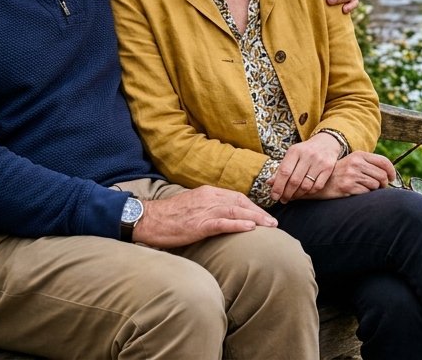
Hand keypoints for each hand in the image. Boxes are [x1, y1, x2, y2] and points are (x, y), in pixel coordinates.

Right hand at [133, 186, 277, 247]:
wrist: (148, 219)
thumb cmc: (168, 216)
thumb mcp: (191, 206)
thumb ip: (207, 207)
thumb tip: (222, 215)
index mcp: (207, 192)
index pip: (236, 197)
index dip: (252, 206)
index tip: (263, 215)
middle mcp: (208, 198)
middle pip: (240, 202)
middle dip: (259, 212)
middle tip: (274, 223)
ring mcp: (204, 211)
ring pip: (236, 211)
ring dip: (256, 218)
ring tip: (270, 226)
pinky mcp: (198, 224)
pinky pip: (223, 223)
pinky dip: (238, 224)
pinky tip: (251, 228)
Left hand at [269, 133, 345, 202]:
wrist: (326, 142)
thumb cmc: (305, 151)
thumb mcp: (292, 155)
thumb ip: (281, 169)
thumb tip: (269, 183)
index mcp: (295, 151)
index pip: (284, 172)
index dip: (278, 186)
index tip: (274, 196)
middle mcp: (307, 155)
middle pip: (294, 181)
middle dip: (287, 193)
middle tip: (283, 199)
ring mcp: (319, 162)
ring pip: (306, 185)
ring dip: (297, 195)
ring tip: (292, 197)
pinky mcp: (328, 168)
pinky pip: (317, 186)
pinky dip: (309, 192)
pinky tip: (304, 193)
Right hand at [311, 152, 396, 199]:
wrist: (319, 181)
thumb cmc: (339, 173)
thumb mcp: (352, 162)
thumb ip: (368, 164)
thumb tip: (389, 173)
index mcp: (359, 155)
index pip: (383, 162)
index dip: (391, 171)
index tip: (392, 178)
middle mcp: (356, 163)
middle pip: (382, 175)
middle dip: (383, 183)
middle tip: (378, 186)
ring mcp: (351, 175)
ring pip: (375, 185)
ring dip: (373, 189)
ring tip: (363, 188)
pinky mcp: (348, 186)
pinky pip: (366, 193)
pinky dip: (365, 194)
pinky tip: (356, 191)